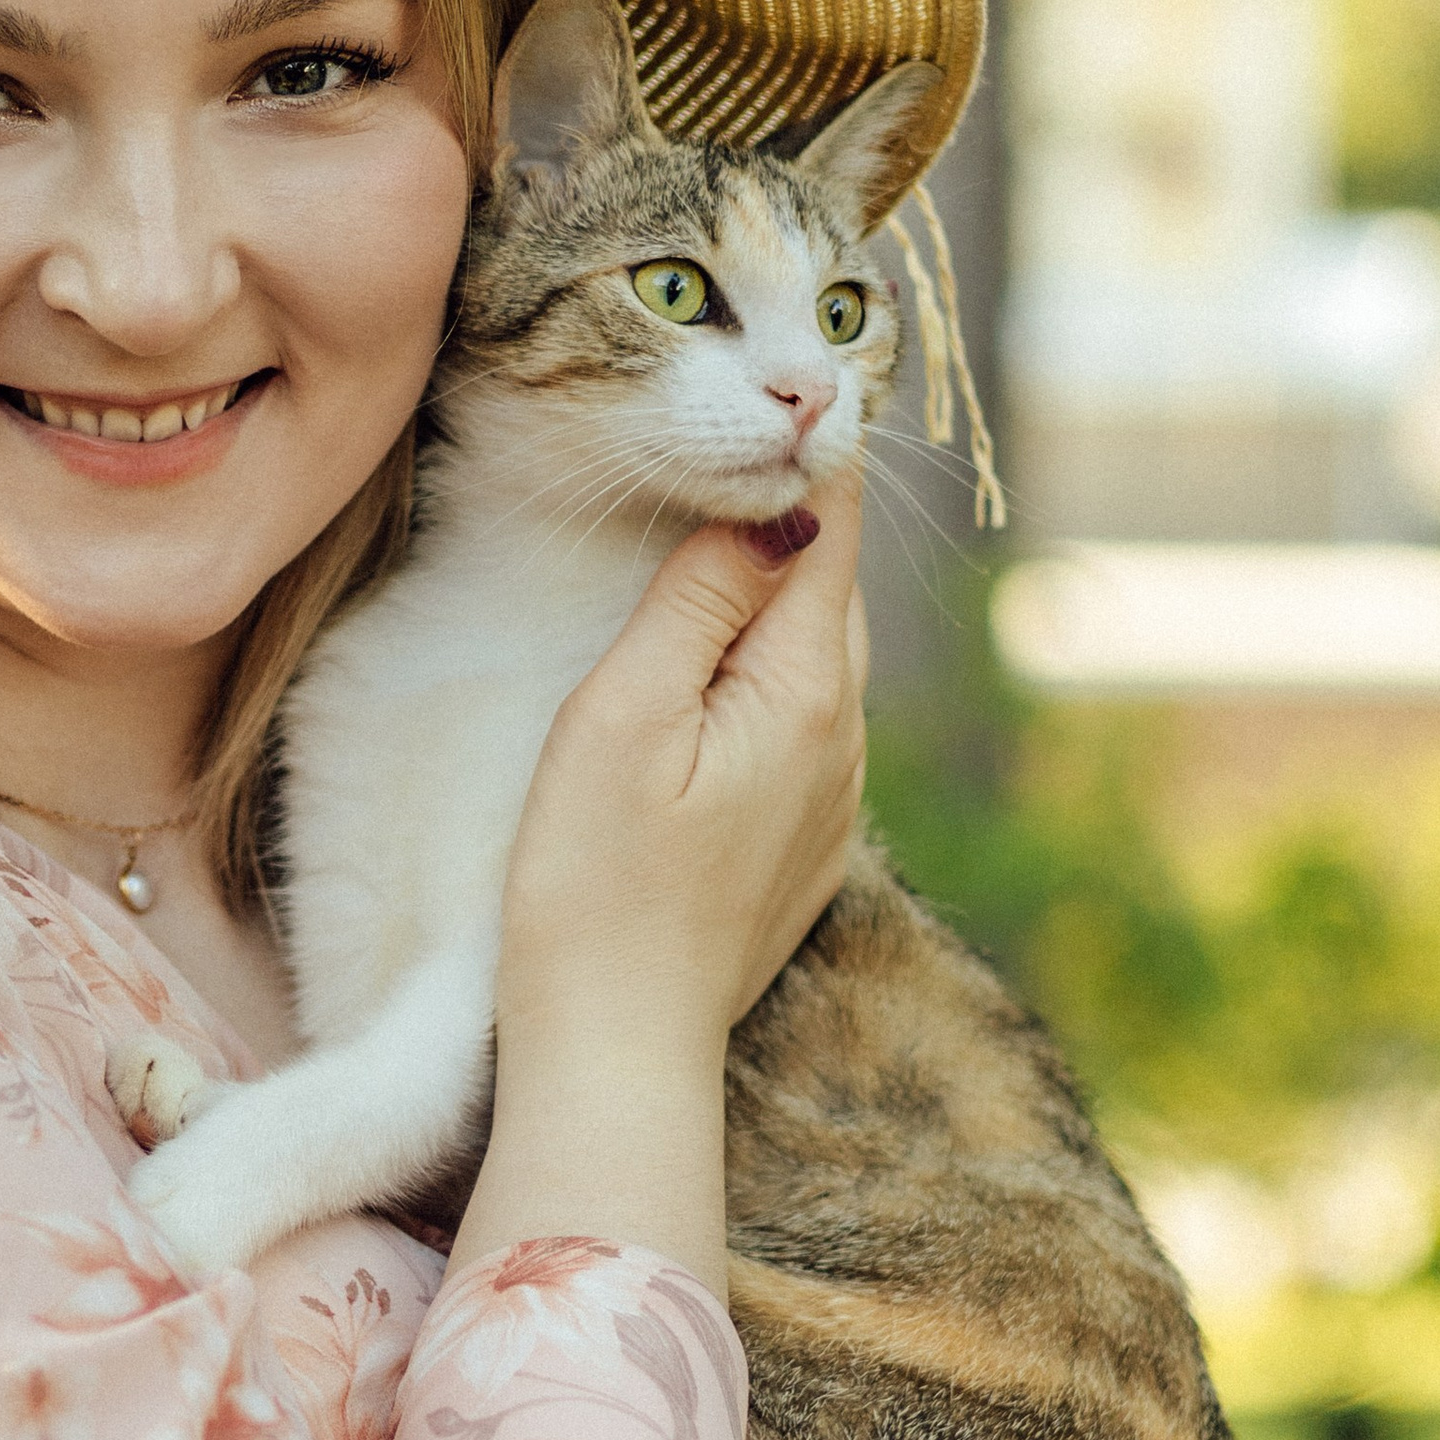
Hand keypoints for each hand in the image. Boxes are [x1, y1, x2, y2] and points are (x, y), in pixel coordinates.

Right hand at [500, 468, 867, 1053]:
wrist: (618, 1055)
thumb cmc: (593, 887)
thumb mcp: (623, 718)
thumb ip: (697, 602)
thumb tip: (767, 504)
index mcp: (810, 689)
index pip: (831, 529)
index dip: (810, 451)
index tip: (784, 384)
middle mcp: (846, 741)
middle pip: (829, 591)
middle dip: (787, 521)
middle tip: (734, 443)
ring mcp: (831, 804)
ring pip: (815, 662)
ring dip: (770, 603)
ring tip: (711, 546)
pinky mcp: (800, 853)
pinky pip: (798, 732)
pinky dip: (761, 682)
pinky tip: (706, 686)